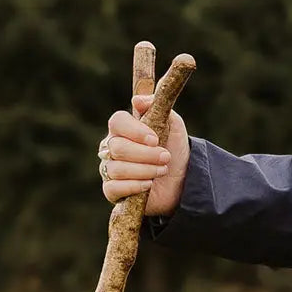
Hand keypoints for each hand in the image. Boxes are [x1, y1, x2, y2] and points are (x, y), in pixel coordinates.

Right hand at [99, 94, 189, 214]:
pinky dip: (134, 186)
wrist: (182, 180)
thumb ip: (158, 107)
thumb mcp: (173, 126)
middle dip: (146, 154)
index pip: (117, 122)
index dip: (135, 131)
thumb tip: (137, 101)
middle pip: (117, 147)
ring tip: (162, 170)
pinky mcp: (112, 190)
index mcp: (124, 128)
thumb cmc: (174, 149)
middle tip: (166, 157)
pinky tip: (148, 184)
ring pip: (117, 168)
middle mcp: (112, 147)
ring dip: (145, 170)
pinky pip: (113, 187)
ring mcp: (109, 168)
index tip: (155, 139)